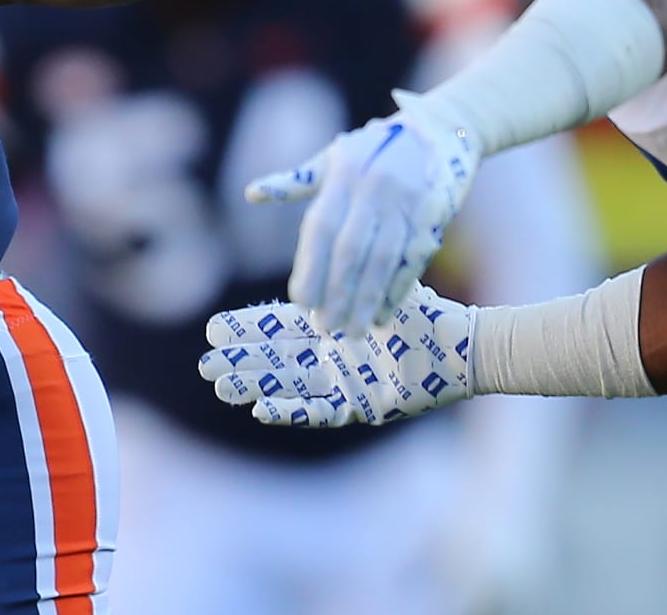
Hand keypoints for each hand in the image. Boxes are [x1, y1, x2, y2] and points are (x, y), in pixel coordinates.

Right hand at [200, 284, 475, 426]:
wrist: (462, 349)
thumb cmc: (426, 316)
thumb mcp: (378, 290)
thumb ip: (345, 280)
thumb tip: (317, 254)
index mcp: (332, 326)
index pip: (277, 327)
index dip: (245, 329)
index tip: (212, 329)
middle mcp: (331, 357)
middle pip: (274, 359)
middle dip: (240, 361)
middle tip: (204, 365)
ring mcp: (344, 383)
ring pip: (288, 385)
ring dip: (254, 386)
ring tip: (221, 387)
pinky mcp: (361, 407)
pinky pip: (319, 411)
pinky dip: (291, 410)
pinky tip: (260, 409)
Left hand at [245, 98, 481, 333]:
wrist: (437, 128)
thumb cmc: (372, 148)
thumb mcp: (331, 157)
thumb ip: (295, 183)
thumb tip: (251, 194)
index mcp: (343, 174)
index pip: (322, 227)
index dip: (310, 267)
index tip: (300, 302)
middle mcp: (373, 188)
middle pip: (352, 249)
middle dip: (337, 292)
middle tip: (325, 328)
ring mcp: (406, 202)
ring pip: (384, 259)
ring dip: (367, 299)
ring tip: (353, 330)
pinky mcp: (434, 215)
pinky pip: (414, 259)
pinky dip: (398, 289)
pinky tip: (384, 314)